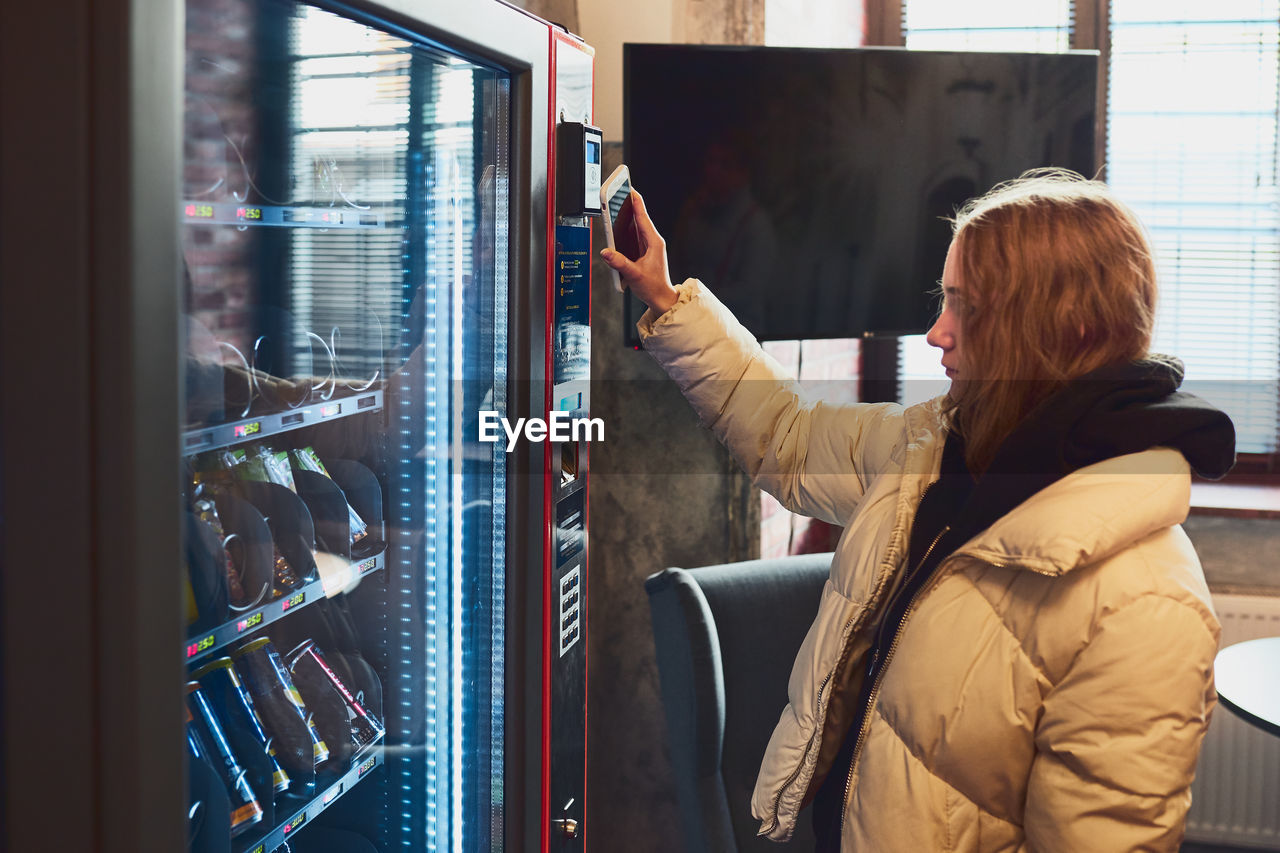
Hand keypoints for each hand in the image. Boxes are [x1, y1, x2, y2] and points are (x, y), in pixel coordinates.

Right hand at [600, 190, 678, 314]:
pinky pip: (633, 235)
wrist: (661, 298)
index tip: (631, 189)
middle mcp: (652, 242)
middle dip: (629, 205)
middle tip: (620, 192)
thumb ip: (620, 263)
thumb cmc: (653, 287)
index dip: (636, 203)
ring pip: (635, 226)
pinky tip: (617, 225)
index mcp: (654, 243)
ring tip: (616, 205)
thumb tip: (606, 252)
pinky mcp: (643, 251)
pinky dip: (625, 229)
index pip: (643, 218)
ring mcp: (648, 246)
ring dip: (626, 216)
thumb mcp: (635, 275)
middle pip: (639, 218)